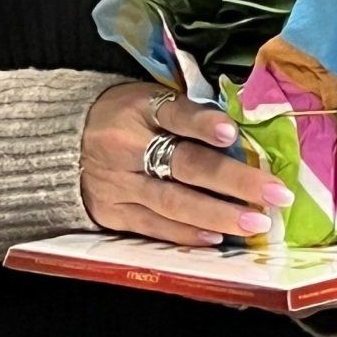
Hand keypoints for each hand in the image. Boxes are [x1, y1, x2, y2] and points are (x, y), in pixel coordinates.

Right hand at [81, 83, 291, 246]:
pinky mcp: (113, 214)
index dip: (204, 124)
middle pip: (185, 164)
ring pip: (174, 202)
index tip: (232, 133)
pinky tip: (218, 238)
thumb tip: (243, 132)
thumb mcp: (148, 98)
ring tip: (255, 223)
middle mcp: (127, 147)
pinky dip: (187, 234)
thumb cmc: (123, 116)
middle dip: (234, 181)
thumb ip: (189, 112)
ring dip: (219, 215)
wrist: (62, 144)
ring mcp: (119, 184)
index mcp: (138, 108)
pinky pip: (155, 227)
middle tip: (274, 193)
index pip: (175, 113)